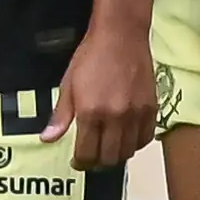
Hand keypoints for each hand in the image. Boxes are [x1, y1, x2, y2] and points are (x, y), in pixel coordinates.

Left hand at [44, 18, 156, 170]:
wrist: (121, 36)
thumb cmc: (91, 57)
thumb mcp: (68, 84)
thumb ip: (61, 116)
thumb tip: (48, 139)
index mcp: (91, 113)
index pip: (87, 153)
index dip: (81, 163)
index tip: (77, 162)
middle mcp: (115, 118)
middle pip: (109, 157)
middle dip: (98, 162)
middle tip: (92, 157)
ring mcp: (136, 114)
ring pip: (129, 151)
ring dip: (117, 155)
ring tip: (108, 148)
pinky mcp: (151, 109)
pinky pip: (146, 138)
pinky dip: (136, 144)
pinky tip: (126, 138)